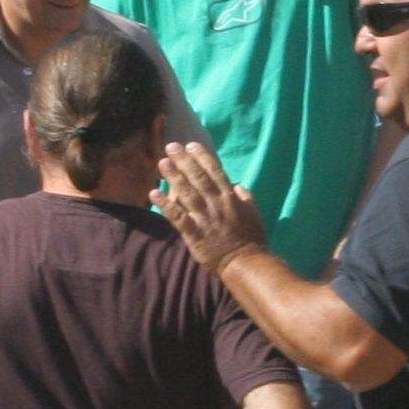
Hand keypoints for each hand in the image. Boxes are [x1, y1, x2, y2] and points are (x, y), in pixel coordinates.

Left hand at [154, 142, 267, 271]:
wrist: (245, 263)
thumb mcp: (254, 213)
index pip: (215, 171)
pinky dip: (165, 205)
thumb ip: (246, 197)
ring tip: (162, 163)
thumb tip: (236, 185)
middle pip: (198, 178)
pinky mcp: (194, 234)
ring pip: (187, 193)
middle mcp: (216, 204)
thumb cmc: (252, 239)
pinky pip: (177, 217)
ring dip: (173, 177)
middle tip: (171, 147)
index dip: (202, 157)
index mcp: (230, 198)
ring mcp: (205, 218)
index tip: (190, 145)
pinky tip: (153, 193)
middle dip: (184, 161)